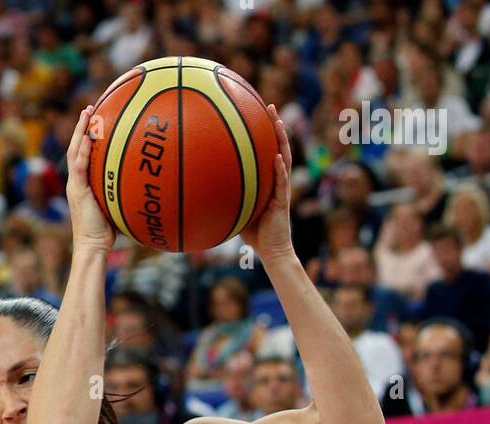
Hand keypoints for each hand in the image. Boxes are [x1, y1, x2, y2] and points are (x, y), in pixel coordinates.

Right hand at [66, 105, 114, 254]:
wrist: (93, 246)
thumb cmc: (108, 232)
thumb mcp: (117, 206)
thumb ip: (125, 191)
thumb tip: (146, 183)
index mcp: (83, 183)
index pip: (83, 154)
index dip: (87, 136)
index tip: (94, 119)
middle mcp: (76, 181)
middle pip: (76, 147)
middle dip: (81, 126)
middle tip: (88, 107)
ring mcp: (75, 185)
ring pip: (74, 152)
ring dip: (80, 131)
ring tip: (86, 113)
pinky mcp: (77, 191)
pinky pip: (79, 166)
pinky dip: (84, 150)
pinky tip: (90, 137)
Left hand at [240, 105, 292, 260]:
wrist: (272, 251)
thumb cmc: (255, 234)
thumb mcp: (238, 210)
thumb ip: (228, 197)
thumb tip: (204, 189)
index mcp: (269, 181)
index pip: (268, 151)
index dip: (265, 133)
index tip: (257, 112)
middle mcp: (277, 181)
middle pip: (279, 147)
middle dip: (275, 126)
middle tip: (269, 106)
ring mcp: (282, 190)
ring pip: (285, 159)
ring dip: (282, 140)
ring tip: (278, 122)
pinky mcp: (283, 202)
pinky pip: (282, 182)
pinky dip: (280, 170)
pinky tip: (278, 157)